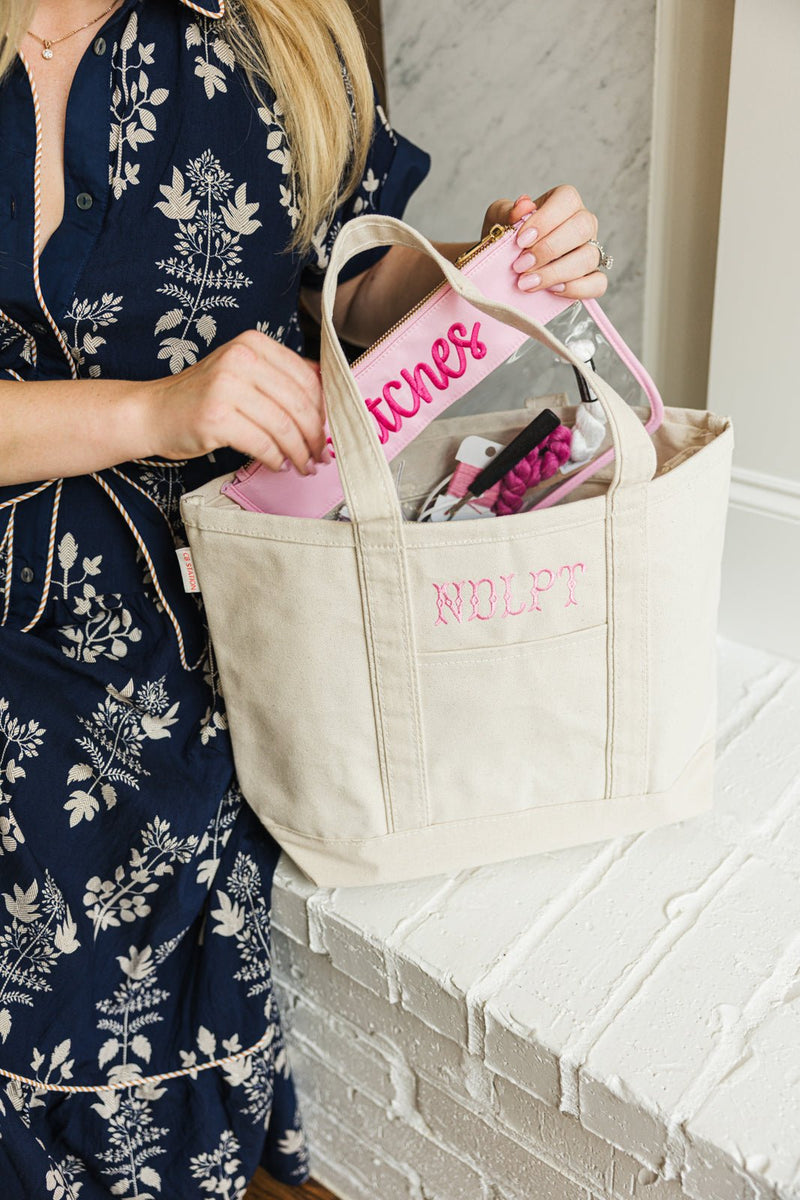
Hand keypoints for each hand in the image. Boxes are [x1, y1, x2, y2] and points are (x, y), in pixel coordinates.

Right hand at [148, 329, 327, 474]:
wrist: (153, 411)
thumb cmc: (203, 396)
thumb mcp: (242, 372)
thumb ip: (279, 375)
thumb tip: (327, 388)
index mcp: (252, 343)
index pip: (306, 378)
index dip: (323, 409)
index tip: (327, 430)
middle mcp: (240, 359)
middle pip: (299, 404)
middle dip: (315, 436)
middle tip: (320, 455)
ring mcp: (226, 387)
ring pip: (284, 427)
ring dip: (299, 452)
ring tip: (303, 466)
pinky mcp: (216, 417)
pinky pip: (262, 444)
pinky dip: (275, 459)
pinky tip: (278, 465)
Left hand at [481, 185, 606, 298]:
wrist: (503, 272)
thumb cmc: (507, 242)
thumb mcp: (498, 221)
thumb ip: (506, 211)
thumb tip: (523, 207)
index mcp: (563, 203)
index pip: (567, 199)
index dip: (545, 220)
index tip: (521, 241)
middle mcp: (582, 224)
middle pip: (582, 227)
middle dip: (549, 249)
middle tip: (521, 265)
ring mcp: (591, 250)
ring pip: (589, 257)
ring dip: (556, 272)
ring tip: (528, 283)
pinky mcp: (592, 278)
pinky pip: (598, 283)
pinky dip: (577, 288)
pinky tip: (553, 291)